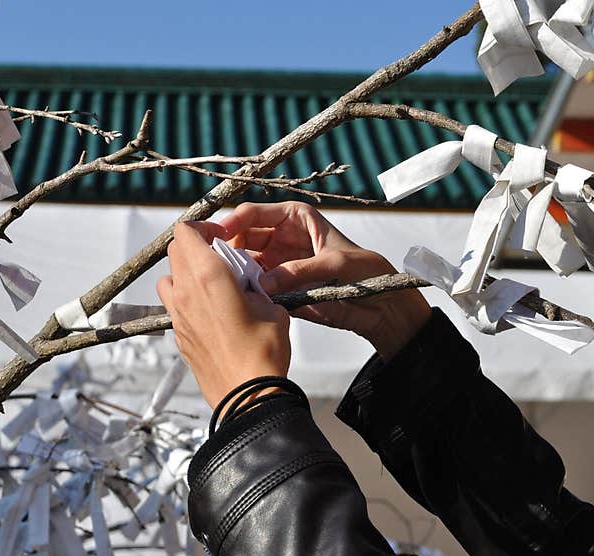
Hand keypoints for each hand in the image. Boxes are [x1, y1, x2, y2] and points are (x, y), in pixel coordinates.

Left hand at [157, 222, 290, 408]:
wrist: (248, 396)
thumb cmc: (264, 352)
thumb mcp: (272, 307)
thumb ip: (255, 287)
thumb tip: (249, 286)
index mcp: (209, 276)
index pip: (186, 232)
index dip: (202, 228)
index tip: (221, 237)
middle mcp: (186, 292)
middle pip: (174, 251)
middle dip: (195, 248)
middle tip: (220, 259)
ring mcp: (177, 315)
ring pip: (168, 279)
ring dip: (185, 274)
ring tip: (211, 286)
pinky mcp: (177, 335)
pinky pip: (174, 307)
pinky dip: (187, 301)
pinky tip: (211, 314)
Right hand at [220, 202, 431, 359]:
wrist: (380, 304)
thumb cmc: (365, 271)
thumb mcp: (335, 264)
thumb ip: (299, 271)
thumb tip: (265, 284)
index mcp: (293, 219)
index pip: (254, 214)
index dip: (233, 222)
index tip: (218, 236)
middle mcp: (279, 239)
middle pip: (241, 239)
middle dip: (227, 249)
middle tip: (213, 264)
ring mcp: (276, 265)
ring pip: (243, 264)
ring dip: (233, 272)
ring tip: (223, 283)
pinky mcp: (278, 289)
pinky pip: (254, 288)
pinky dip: (245, 292)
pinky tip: (236, 298)